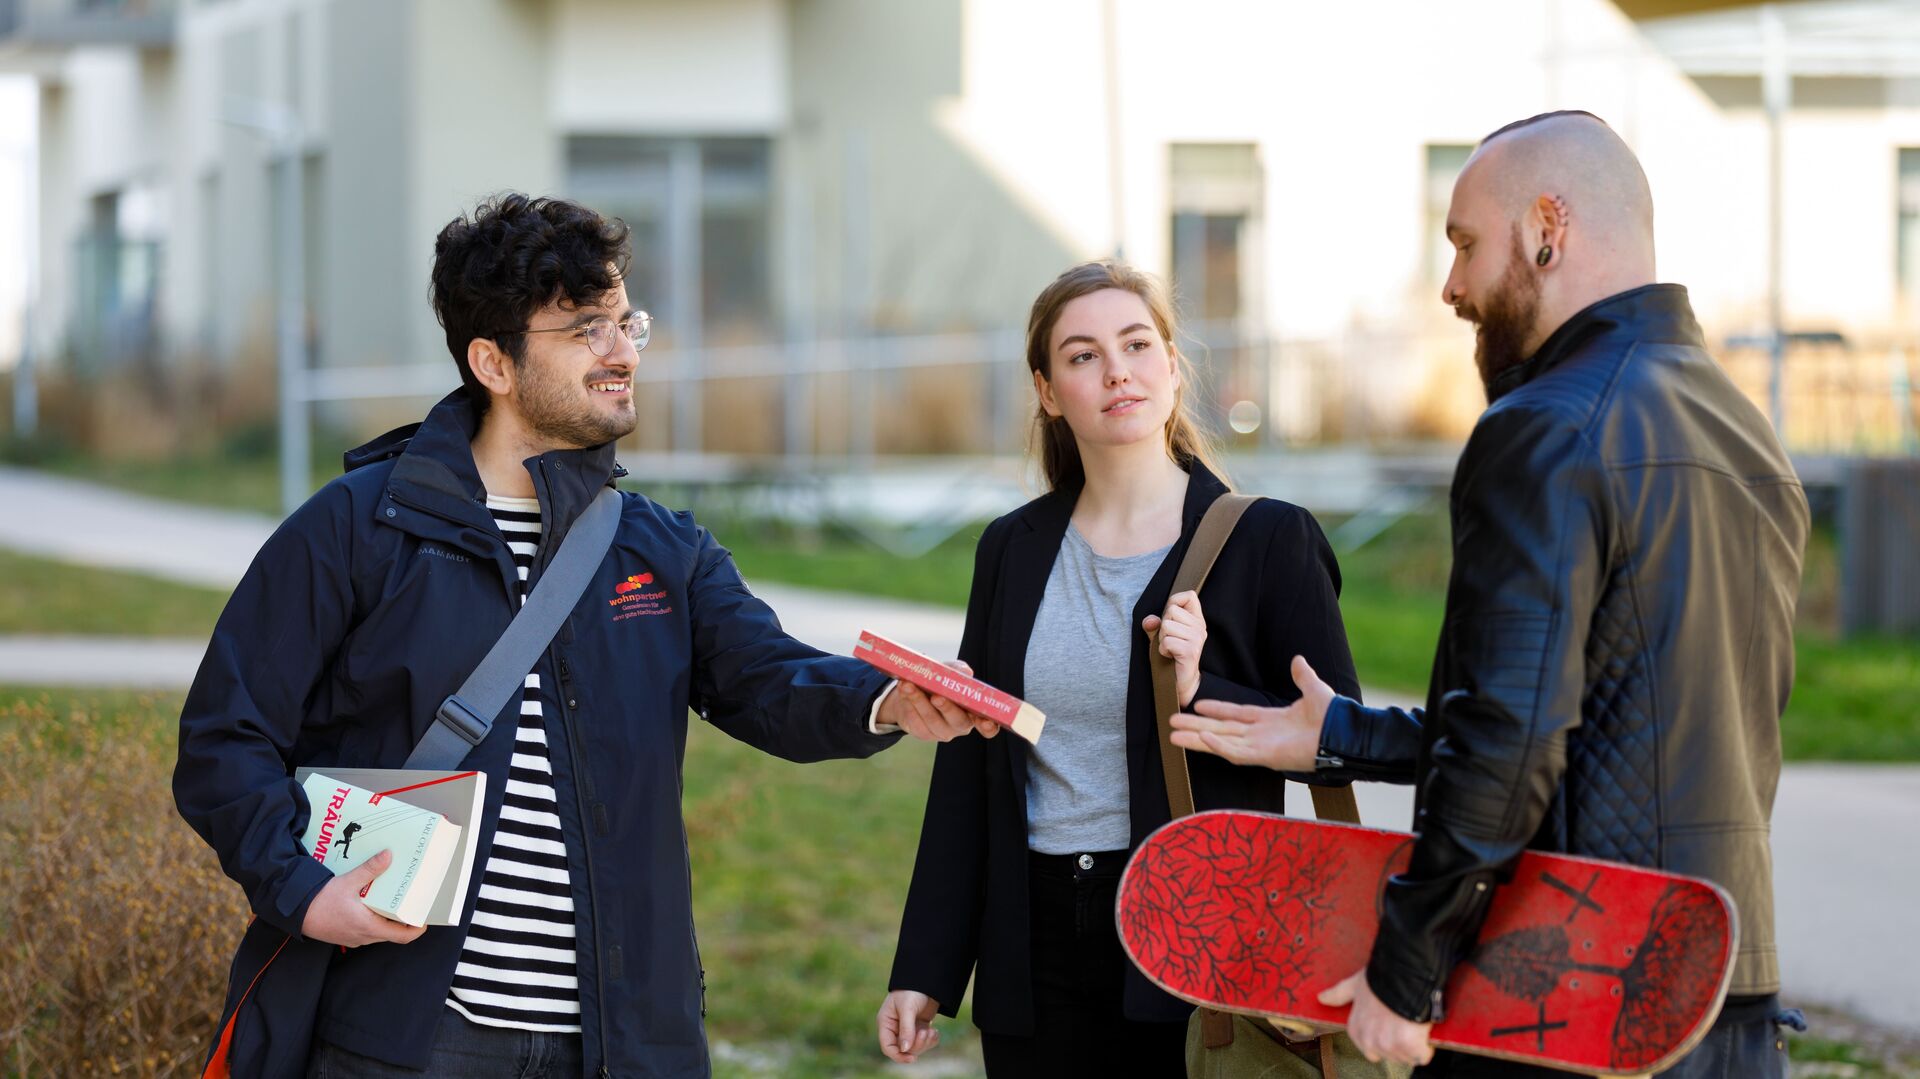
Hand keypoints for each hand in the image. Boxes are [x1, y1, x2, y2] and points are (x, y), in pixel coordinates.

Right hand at [298, 850, 428, 947]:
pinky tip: (372, 903)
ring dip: (388, 918)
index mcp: (369, 927)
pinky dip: (373, 918)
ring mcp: (353, 938)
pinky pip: (366, 929)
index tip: (424, 918)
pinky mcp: (345, 934)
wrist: (293, 911)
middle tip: (412, 903)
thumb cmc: (319, 902)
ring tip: (394, 900)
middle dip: (404, 920)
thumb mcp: (348, 882)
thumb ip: (369, 869)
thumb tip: (388, 856)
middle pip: (392, 933)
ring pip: (379, 931)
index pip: (402, 936)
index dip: (417, 928)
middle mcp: (363, 937)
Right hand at [877, 989, 940, 1063]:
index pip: (888, 1046)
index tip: (912, 1058)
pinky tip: (935, 1031)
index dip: (898, 1055)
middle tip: (925, 1033)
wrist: (927, 979)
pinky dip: (931, 1040)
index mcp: (886, 1023)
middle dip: (916, 1045)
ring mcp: (908, 1029)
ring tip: (931, 1031)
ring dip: (925, 1042)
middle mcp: (895, 1028)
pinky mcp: (919, 1027)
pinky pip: (924, 1042)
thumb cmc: (912, 990)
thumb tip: (905, 1050)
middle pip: (903, 1049)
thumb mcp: (908, 1008)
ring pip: (915, 1048)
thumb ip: (906, 1029)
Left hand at [879, 661, 999, 741]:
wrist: (913, 689)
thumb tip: (965, 672)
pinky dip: (908, 704)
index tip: (987, 720)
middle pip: (958, 722)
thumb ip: (957, 671)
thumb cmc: (940, 681)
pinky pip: (916, 722)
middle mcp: (960, 725)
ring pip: (932, 721)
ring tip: (908, 685)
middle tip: (936, 696)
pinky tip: (904, 691)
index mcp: (974, 712)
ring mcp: (941, 731)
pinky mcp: (923, 733)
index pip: (988, 726)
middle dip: (947, 708)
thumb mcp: (949, 671)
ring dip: (919, 701)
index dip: (989, 726)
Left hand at [1142, 590, 1206, 706]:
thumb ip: (1154, 625)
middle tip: (1169, 640)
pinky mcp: (1189, 651)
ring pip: (1166, 626)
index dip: (1175, 601)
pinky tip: (1170, 656)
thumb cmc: (1172, 657)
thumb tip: (1150, 620)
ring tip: (1170, 649)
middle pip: (1171, 610)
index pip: (1189, 596)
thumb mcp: (1161, 636)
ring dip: (1162, 639)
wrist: (1182, 683)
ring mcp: (1196, 639)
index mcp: (1196, 620)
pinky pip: (1166, 641)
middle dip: (1163, 626)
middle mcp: (1200, 628)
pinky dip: (1162, 650)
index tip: (1171, 617)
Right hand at [1169, 655, 1333, 771]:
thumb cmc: (1332, 715)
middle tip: (1171, 724)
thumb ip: (1302, 675)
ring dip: (1197, 738)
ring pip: (1221, 742)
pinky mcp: (1264, 756)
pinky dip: (1218, 744)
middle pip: (1220, 730)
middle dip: (1195, 727)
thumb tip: (1298, 660)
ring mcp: (1260, 747)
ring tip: (1173, 736)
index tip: (1196, 705)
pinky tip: (1202, 737)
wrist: (1344, 732)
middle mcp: (1261, 734)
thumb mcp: (1314, 688)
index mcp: (1270, 720)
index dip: (1217, 710)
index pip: (1236, 714)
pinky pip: (1235, 751)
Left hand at [1319, 969, 1433, 1066]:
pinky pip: (1421, 1057)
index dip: (1384, 1039)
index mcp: (1356, 1030)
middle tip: (1404, 1024)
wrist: (1404, 974)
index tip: (1392, 1027)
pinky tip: (1424, 1032)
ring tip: (1413, 1024)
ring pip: (1405, 1057)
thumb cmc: (1382, 977)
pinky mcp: (1408, 1046)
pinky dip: (1426, 1048)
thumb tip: (1321, 998)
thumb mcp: (1356, 984)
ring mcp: (1388, 1044)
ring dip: (1413, 1046)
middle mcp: (1369, 1041)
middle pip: (1389, 1055)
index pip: (1370, 1050)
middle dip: (1399, 1045)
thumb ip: (1339, 994)